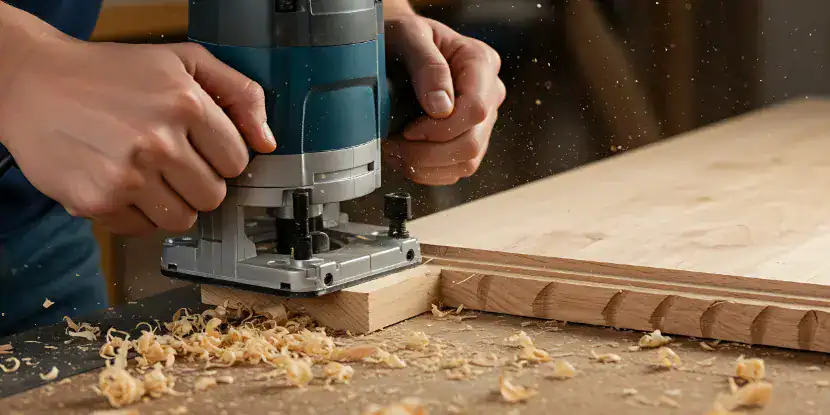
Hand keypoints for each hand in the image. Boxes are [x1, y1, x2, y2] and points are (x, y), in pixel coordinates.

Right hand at [0, 32, 274, 235]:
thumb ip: (238, 93)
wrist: (31, 83)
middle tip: (173, 162)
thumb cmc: (110, 72)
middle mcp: (158, 142)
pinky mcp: (98, 201)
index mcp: (185, 104)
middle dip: (199, 182)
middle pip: (214, 196)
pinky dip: (137, 214)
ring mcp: (127, 176)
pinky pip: (142, 230)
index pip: (237, 161)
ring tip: (149, 175)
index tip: (202, 149)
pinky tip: (122, 184)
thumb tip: (267, 142)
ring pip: (183, 219)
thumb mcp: (183, 60)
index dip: (221, 156)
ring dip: (173, 203)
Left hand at [382, 14, 504, 185]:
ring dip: (425, 166)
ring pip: (466, 162)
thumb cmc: (403, 37)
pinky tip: (405, 159)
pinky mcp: (467, 139)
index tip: (408, 129)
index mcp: (480, 62)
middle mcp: (488, 93)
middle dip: (427, 153)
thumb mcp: (408, 35)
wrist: (398, 45)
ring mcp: (481, 120)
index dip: (440, 128)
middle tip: (393, 145)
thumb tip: (441, 107)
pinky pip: (456, 170)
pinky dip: (428, 173)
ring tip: (395, 152)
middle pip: (471, 142)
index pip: (475, 108)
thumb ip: (427, 65)